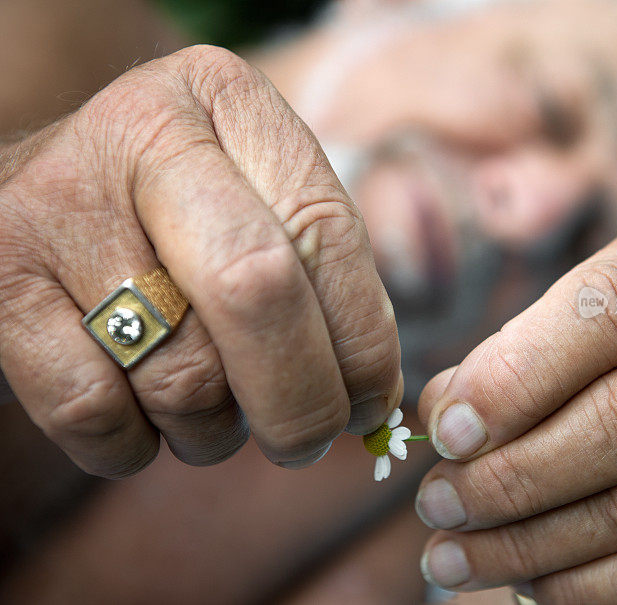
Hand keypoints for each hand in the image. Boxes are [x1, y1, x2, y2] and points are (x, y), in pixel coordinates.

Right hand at [0, 45, 400, 477]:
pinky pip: (95, 412)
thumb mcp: (257, 208)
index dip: (362, 342)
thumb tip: (375, 395)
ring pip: (180, 374)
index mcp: (228, 100)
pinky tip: (140, 417)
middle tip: (307, 440)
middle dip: (302, 401)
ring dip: (213, 428)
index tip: (370, 403)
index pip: (327, 233)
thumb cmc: (178, 223)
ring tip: (207, 405)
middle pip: (257, 291)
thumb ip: (322, 278)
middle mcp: (142, 133)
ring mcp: (55, 204)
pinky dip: (133, 445)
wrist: (40, 207)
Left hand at [415, 212, 616, 602]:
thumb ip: (517, 349)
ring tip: (454, 554)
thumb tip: (444, 410)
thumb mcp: (590, 314)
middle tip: (438, 503)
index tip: (448, 428)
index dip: (516, 376)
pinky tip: (525, 582)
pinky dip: (585, 586)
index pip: (609, 312)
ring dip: (530, 541)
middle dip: (512, 473)